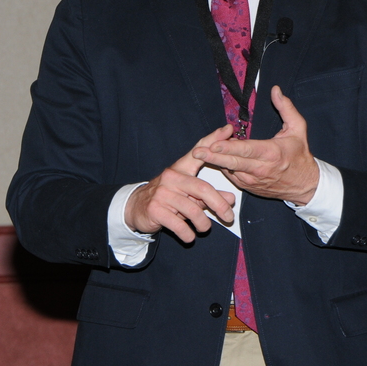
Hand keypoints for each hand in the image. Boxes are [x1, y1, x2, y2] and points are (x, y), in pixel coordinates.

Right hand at [124, 125, 236, 242]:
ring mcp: (162, 194)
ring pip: (193, 210)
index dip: (213, 139)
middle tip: (229, 217)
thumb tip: (231, 199)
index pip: (199, 151)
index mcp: (180, 169)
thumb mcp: (188, 194)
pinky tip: (189, 236)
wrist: (135, 208)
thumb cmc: (167, 198)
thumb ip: (209, 195)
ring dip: (203, 223)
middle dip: (219, 205)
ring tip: (204, 228)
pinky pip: (179, 224)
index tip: (228, 130)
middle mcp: (171, 178)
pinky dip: (188, 233)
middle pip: (203, 189)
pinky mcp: (155, 210)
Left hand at [193, 86, 319, 204]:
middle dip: (213, 157)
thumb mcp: (298, 129)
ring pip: (230, 170)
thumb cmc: (300, 155)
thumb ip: (286, 108)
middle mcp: (261, 169)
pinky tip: (216, 158)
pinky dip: (224, 167)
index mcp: (272, 153)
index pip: (246, 150)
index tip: (214, 144)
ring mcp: (253, 180)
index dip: (228, 148)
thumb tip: (275, 90)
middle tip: (197, 151)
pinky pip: (232, 176)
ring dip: (216, 161)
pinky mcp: (249, 187)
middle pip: (233, 162)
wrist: (305, 185)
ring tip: (201, 153)